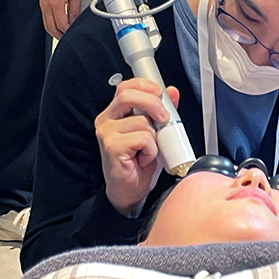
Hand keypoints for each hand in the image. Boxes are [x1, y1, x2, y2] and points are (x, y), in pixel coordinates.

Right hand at [38, 0, 80, 38]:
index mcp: (56, 5)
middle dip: (60, 36)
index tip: (74, 33)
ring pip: (46, 25)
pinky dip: (50, 25)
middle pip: (52, 29)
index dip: (69, 32)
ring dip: (54, 32)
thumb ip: (75, 8)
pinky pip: (44, 19)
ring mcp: (43, 6)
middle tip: (68, 39)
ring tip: (63, 35)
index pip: (62, 25)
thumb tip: (74, 20)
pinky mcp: (41, 3)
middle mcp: (47, 7)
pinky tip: (57, 25)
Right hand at [95, 78, 180, 215]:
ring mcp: (106, 133)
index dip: (145, 86)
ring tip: (148, 151)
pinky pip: (143, 138)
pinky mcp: (111, 146)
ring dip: (154, 138)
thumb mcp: (155, 133)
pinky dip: (151, 150)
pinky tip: (144, 159)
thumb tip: (172, 92)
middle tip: (164, 118)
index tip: (160, 93)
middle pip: (129, 95)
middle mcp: (106, 120)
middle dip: (153, 104)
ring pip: (142, 122)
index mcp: (115, 113)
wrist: (130, 192)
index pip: (126, 87)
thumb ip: (162, 111)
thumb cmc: (140, 163)